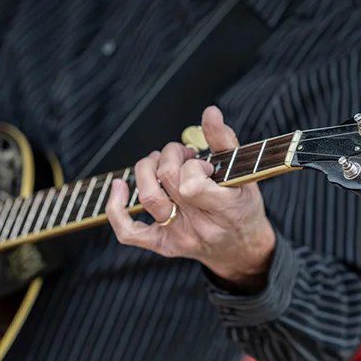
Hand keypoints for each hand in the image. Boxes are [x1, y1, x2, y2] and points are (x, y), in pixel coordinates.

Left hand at [106, 106, 275, 292]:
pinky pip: (128, 232)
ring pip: (148, 197)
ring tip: (161, 163)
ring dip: (148, 169)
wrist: (241, 248)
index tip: (204, 164)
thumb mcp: (244, 173)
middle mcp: (199, 227)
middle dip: (171, 155)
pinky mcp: (162, 245)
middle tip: (183, 154)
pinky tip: (120, 186)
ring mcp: (178, 237)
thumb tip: (209, 112)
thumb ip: (225, 140)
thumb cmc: (243, 206)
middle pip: (167, 180)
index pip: (191, 184)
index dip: (192, 165)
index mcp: (225, 209)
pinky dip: (116, 207)